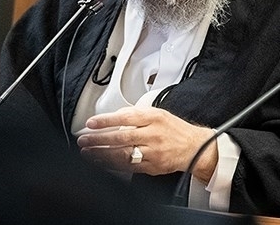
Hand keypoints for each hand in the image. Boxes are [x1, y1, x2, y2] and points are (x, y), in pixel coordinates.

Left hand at [76, 106, 217, 181]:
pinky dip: (112, 165)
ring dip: (102, 154)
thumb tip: (115, 116)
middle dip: (99, 139)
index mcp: (154, 118)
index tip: (91, 123)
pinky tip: (102, 163)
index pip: (126, 117)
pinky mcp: (152, 166)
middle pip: (121, 136)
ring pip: (122, 154)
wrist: (195, 147)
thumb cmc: (175, 130)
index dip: (106, 120)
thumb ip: (137, 114)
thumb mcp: (158, 113)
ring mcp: (152, 152)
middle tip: (84, 139)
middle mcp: (153, 135)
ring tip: (88, 152)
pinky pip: (128, 167)